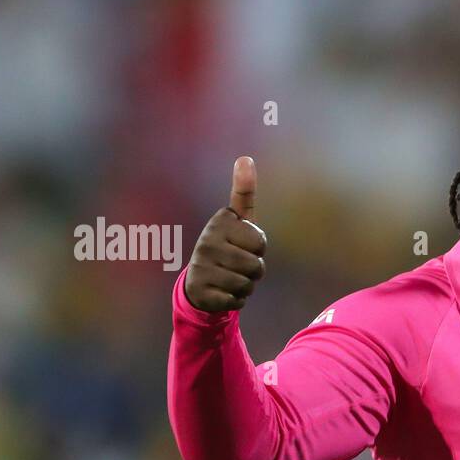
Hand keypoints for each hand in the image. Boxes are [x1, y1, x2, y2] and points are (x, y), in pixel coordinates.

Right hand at [183, 156, 267, 312]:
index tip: (241, 244)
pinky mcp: (201, 291)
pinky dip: (235, 301)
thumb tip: (246, 158)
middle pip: (257, 266)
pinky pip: (236, 301)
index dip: (257, 248)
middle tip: (236, 266)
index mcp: (219, 222)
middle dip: (254, 271)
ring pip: (247, 285)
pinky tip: (222, 293)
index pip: (260, 242)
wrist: (199, 283)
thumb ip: (243, 192)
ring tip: (229, 278)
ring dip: (245, 287)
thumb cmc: (226, 248)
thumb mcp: (236, 220)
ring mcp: (201, 267)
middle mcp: (206, 242)